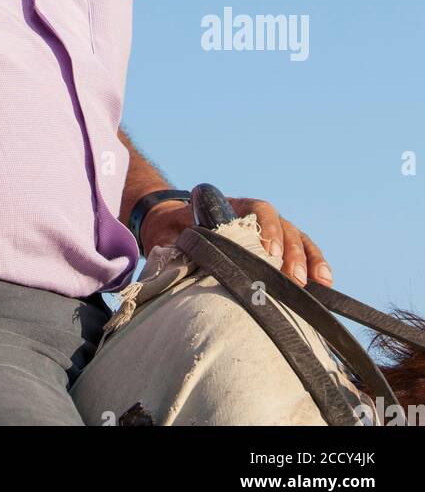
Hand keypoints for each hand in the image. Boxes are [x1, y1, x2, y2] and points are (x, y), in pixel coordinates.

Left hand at [139, 196, 332, 287]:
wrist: (173, 227)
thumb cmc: (170, 232)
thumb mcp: (166, 235)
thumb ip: (170, 245)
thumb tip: (176, 261)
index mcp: (230, 206)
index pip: (257, 208)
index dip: (266, 229)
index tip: (270, 254)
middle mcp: (253, 215)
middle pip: (282, 225)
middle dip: (291, 252)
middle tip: (293, 278)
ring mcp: (268, 231)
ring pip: (296, 237)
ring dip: (309, 259)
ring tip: (318, 283)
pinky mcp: (276, 249)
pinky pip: (301, 253)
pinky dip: (314, 265)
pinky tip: (325, 285)